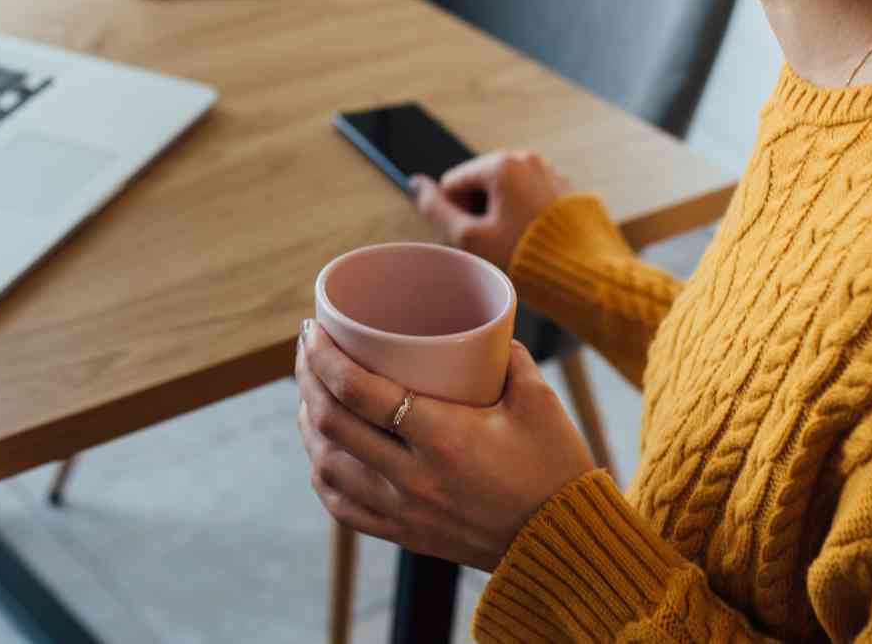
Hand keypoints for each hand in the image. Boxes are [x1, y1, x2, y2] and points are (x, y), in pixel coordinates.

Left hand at [294, 320, 596, 571]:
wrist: (565, 544)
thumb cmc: (556, 468)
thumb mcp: (538, 401)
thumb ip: (508, 356)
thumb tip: (483, 328)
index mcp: (442, 438)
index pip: (357, 391)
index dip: (323, 356)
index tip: (312, 328)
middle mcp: (412, 478)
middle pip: (331, 424)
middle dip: (307, 379)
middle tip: (307, 348)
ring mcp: (404, 512)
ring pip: (327, 466)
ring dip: (308, 425)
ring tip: (310, 394)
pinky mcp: (405, 535)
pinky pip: (343, 506)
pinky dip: (323, 474)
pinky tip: (322, 450)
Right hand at [411, 149, 570, 271]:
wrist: (584, 272)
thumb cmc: (526, 257)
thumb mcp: (470, 238)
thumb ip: (436, 209)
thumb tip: (416, 184)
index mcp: (501, 164)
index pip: (454, 182)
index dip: (456, 214)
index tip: (476, 237)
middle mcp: (527, 159)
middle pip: (480, 184)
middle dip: (480, 212)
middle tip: (494, 244)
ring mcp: (549, 172)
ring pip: (506, 191)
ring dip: (501, 214)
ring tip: (515, 243)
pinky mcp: (564, 188)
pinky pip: (530, 197)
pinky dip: (524, 215)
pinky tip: (532, 239)